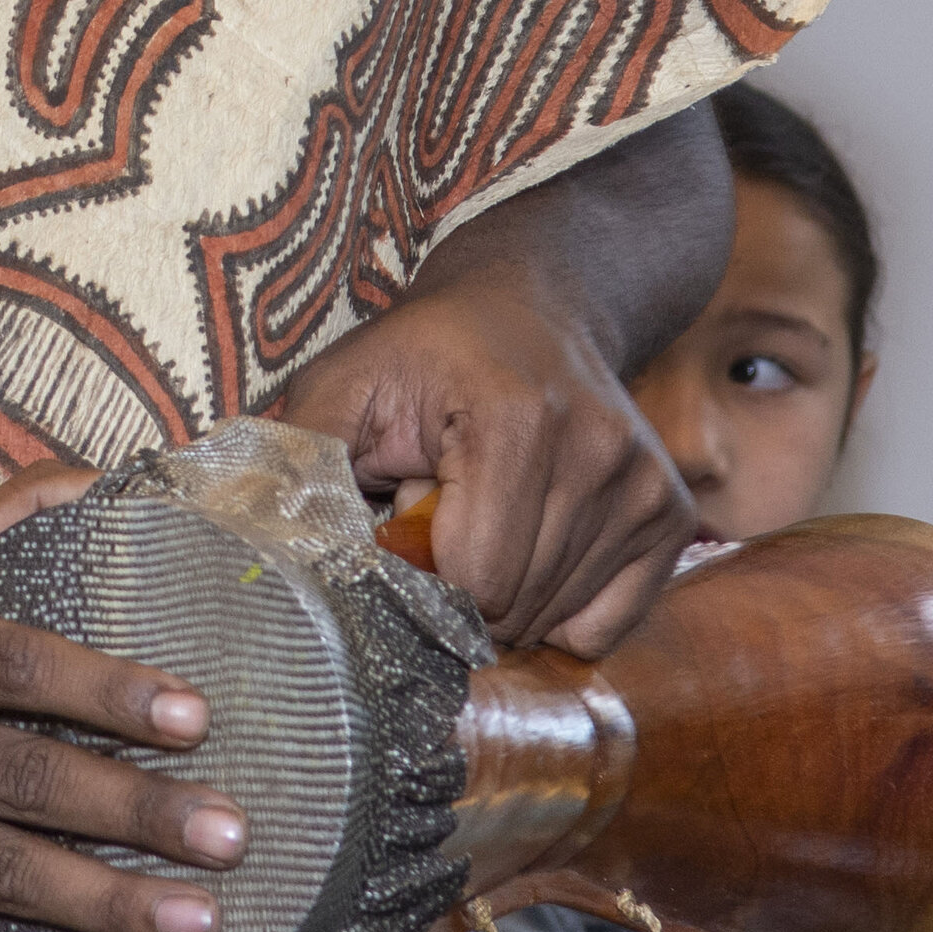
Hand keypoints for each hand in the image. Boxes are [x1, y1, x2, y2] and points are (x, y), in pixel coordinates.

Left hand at [274, 277, 695, 654]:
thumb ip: (304, 457)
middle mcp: (598, 454)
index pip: (474, 577)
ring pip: (556, 619)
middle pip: (514, 605)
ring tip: (483, 511)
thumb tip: (263, 539)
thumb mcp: (346, 382)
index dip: (419, 572)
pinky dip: (556, 607)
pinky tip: (529, 543)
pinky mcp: (669, 514)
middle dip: (456, 582)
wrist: (532, 306)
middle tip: (441, 511)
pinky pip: (606, 624)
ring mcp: (645, 486)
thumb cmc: (425, 352)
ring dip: (502, 590)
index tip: (402, 517)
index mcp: (518, 421)